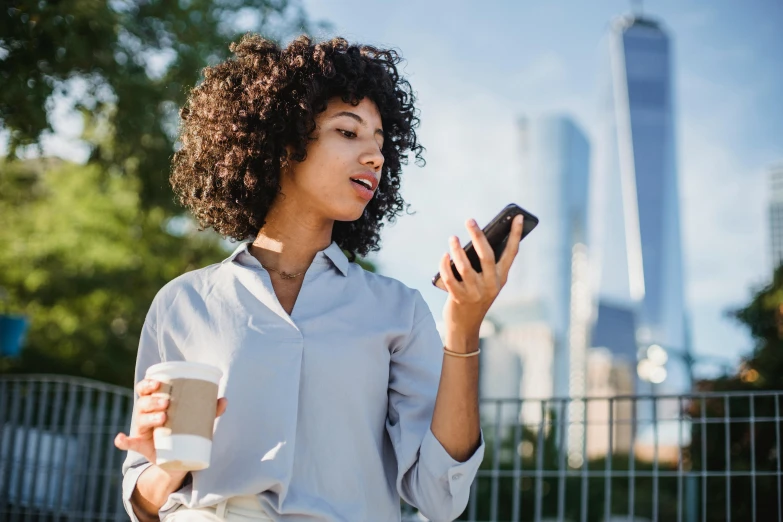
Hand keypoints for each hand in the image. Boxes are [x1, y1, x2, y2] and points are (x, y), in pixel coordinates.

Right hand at [114, 379, 227, 464]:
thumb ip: (210, 410)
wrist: (178, 459)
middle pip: (142, 403)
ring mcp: (142, 431)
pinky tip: (120, 438)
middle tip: (167, 403)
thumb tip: (224, 400)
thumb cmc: (185, 430)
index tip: (158, 382)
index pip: (146, 389)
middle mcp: (145, 415)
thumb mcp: (197, 420)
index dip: (148, 383)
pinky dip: (123, 441)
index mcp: (155, 403)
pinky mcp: (142, 447)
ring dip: (149, 417)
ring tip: (163, 418)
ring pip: (140, 420)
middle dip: (153, 400)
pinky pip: (129, 443)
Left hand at [438, 215, 523, 341]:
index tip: (516, 217)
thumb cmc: (475, 296)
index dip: (515, 234)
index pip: (511, 253)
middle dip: (478, 236)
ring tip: (452, 238)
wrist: (465, 325)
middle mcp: (491, 285)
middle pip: (486, 256)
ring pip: (465, 266)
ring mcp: (475, 292)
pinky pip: (449, 277)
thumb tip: (475, 237)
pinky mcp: (459, 298)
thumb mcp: (486, 281)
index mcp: (501, 278)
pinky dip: (445, 265)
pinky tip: (444, 256)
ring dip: (457, 250)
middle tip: (469, 220)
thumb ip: (484, 264)